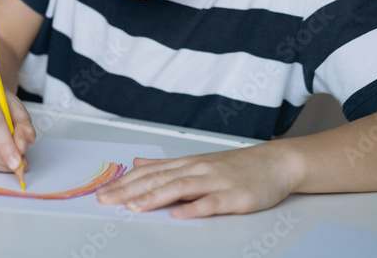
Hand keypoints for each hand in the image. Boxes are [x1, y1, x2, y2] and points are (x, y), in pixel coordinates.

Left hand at [96, 142, 299, 218]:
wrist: (274, 163)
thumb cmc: (235, 166)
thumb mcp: (196, 162)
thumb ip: (165, 165)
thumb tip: (137, 163)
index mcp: (185, 164)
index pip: (148, 174)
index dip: (123, 184)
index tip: (102, 193)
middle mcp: (196, 170)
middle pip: (158, 180)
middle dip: (129, 191)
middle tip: (105, 200)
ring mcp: (215, 182)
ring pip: (180, 189)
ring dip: (155, 198)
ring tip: (133, 206)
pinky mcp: (234, 197)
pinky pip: (212, 203)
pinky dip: (195, 209)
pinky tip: (179, 215)